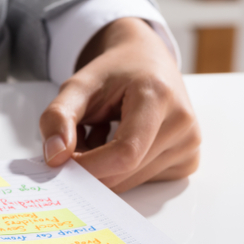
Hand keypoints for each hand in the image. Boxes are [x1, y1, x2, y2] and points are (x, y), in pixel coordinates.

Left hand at [40, 17, 200, 192]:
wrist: (145, 60)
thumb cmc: (114, 72)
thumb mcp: (78, 86)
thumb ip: (58, 117)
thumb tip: (54, 157)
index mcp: (158, 95)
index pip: (125, 152)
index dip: (89, 166)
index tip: (63, 161)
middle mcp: (181, 121)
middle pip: (125, 173)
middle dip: (91, 167)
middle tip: (78, 141)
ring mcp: (189, 143)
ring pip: (130, 182)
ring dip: (104, 170)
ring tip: (100, 136)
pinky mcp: (188, 160)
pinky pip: (143, 182)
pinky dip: (121, 172)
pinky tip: (120, 144)